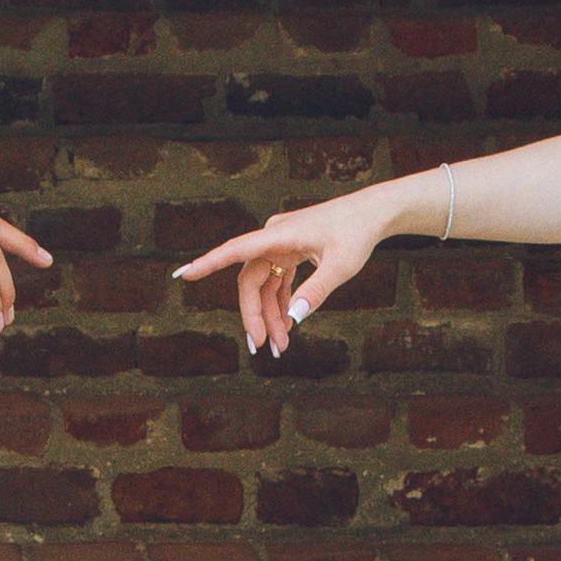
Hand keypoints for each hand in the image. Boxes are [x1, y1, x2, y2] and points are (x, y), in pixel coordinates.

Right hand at [174, 185, 401, 353]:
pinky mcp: (291, 251)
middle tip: (261, 347)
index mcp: (280, 235)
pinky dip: (281, 303)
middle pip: (251, 281)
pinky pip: (277, 281)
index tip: (185, 275)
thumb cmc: (357, 233)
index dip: (209, 264)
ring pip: (264, 285)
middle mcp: (274, 237)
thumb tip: (293, 318)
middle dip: (254, 315)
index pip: (236, 251)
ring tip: (280, 346)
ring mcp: (281, 244)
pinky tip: (286, 327)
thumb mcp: (341, 266)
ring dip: (270, 315)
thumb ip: (315, 292)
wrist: (374, 213)